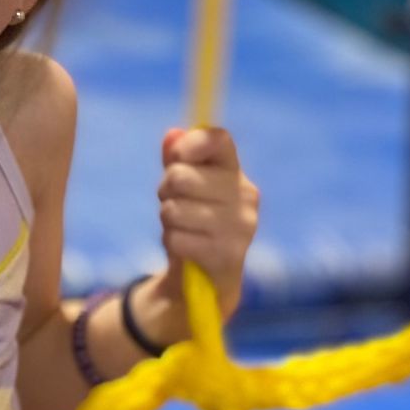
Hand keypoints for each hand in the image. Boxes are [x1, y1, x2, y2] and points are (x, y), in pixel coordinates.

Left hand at [148, 125, 257, 324]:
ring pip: (173, 210)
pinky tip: (187, 248)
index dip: (190, 145)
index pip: (218, 139)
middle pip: (180, 176)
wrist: (208, 275)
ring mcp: (240, 226)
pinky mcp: (228, 254)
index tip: (177, 158)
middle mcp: (244, 195)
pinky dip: (172, 243)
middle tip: (175, 203)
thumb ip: (178, 159)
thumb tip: (173, 135)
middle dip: (165, 190)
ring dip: (167, 220)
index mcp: (234, 170)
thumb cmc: (194, 220)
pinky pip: (175, 239)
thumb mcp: (185, 187)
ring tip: (183, 227)